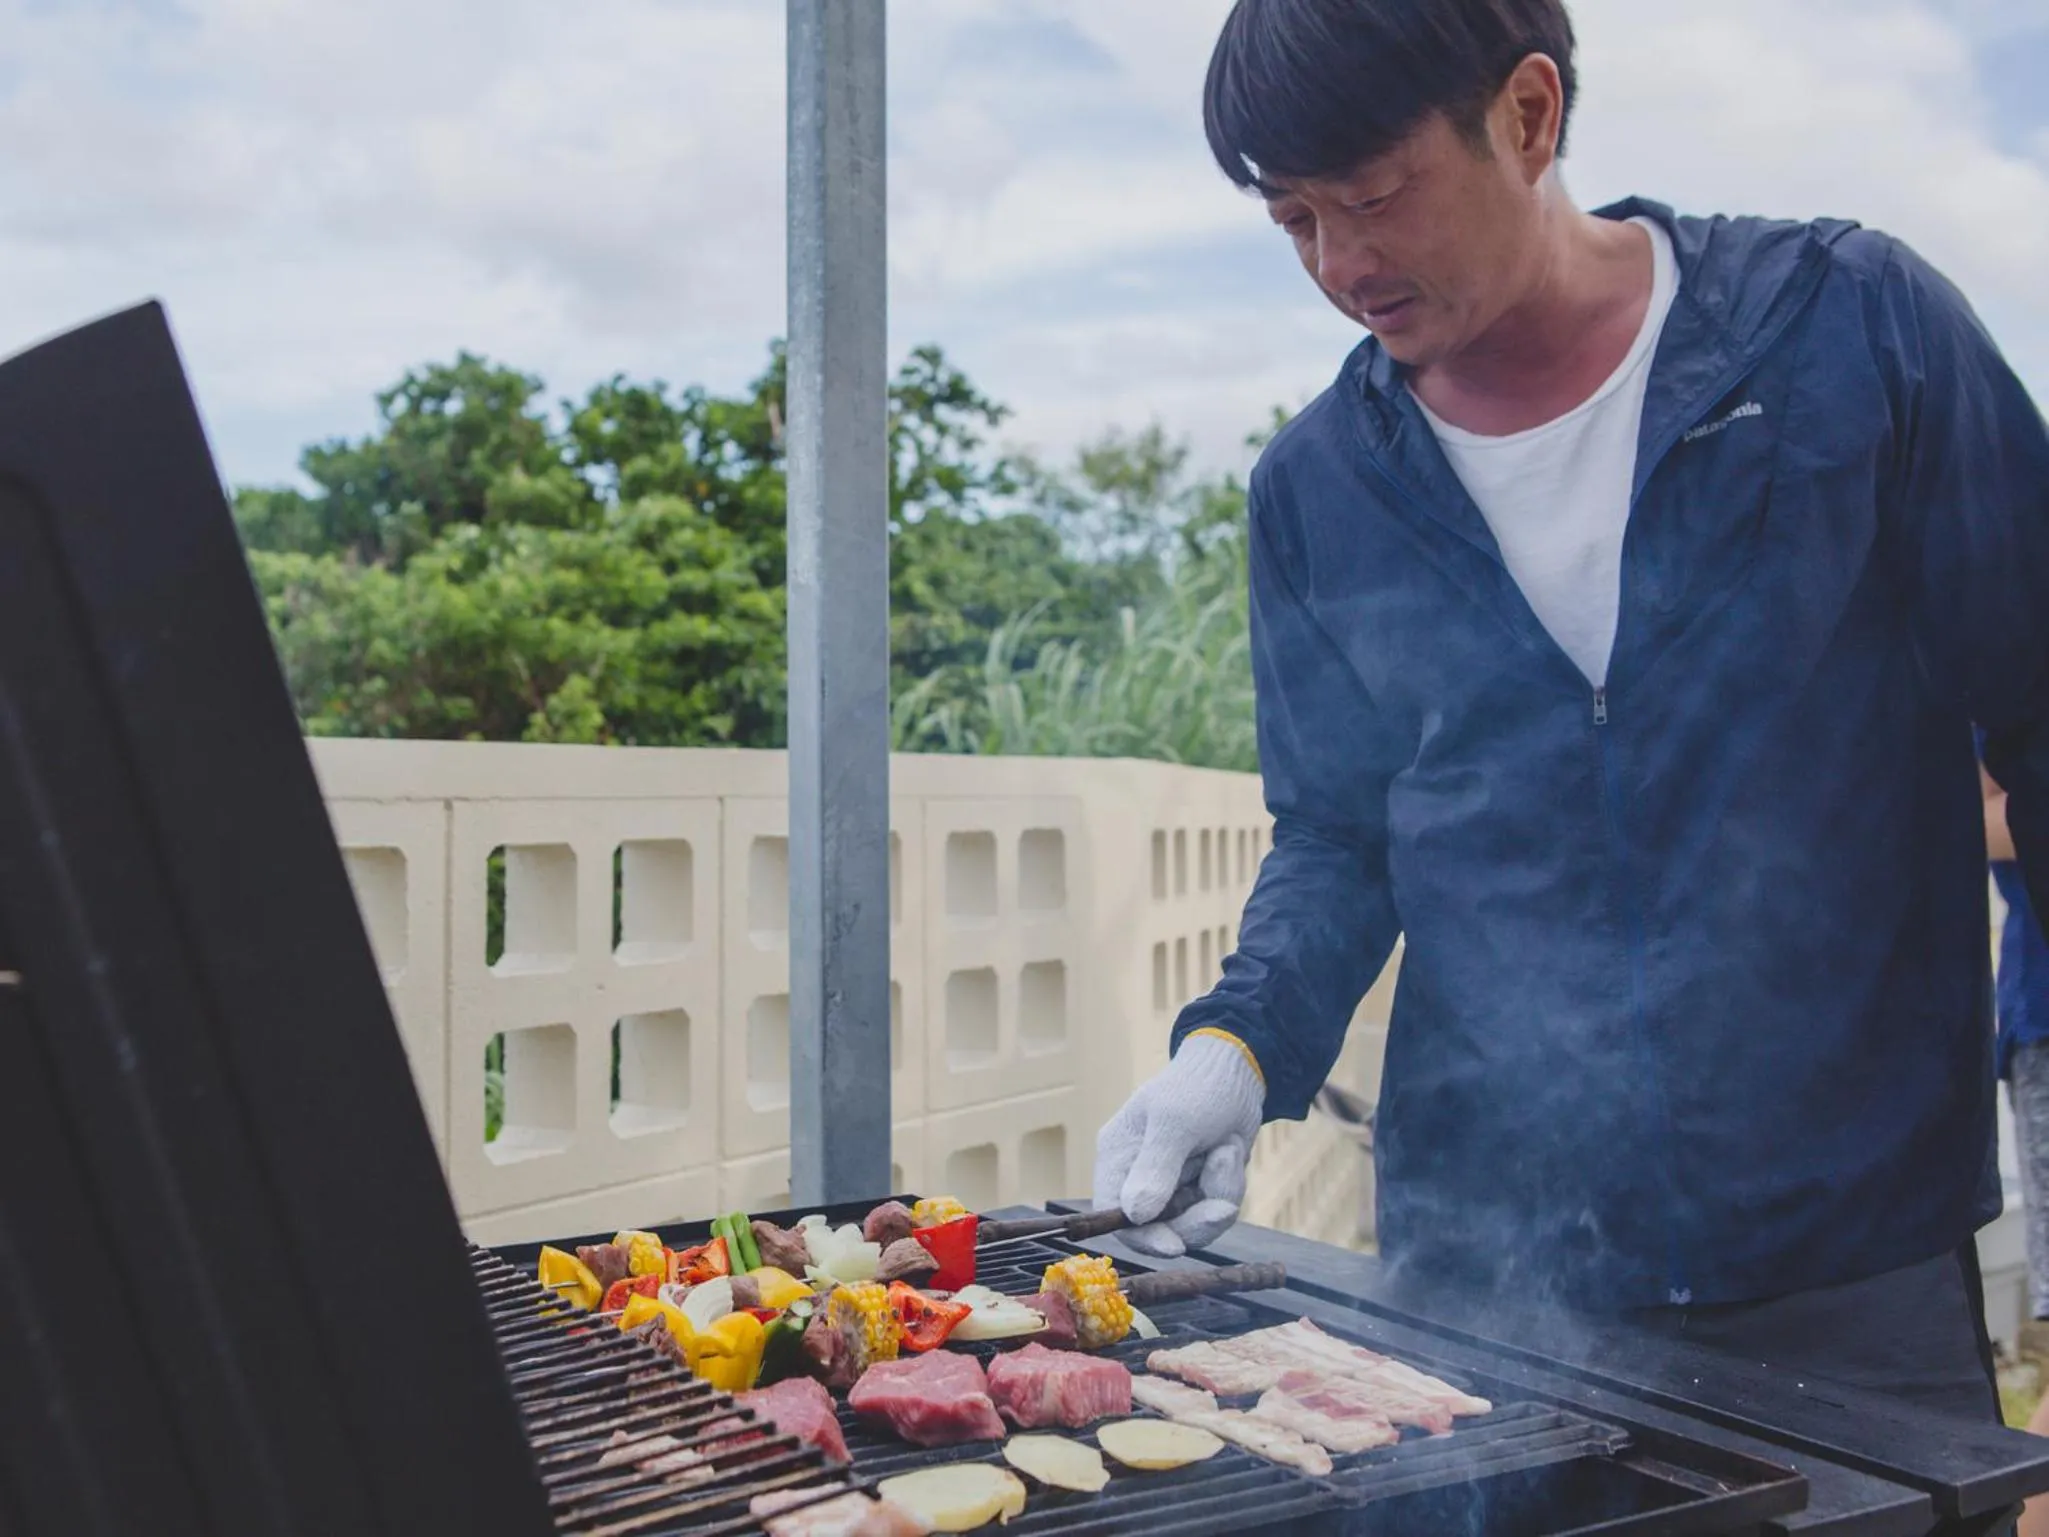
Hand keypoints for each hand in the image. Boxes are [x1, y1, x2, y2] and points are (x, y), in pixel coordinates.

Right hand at [1094, 1034, 1264, 1257]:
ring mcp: (1171, 1184)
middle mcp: (1139, 1175)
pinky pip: (1214, 1210)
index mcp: (1118, 1156)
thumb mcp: (1176, 1124)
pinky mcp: (1198, 1187)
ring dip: (1219, 1192)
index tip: (1174, 1245)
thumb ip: (1155, 1169)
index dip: (1140, 1236)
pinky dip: (1229, 1184)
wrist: (1240, 1071)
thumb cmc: (1198, 1087)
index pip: (1114, 1214)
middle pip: (1158, 1228)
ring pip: (1192, 1222)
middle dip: (1195, 1218)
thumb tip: (1134, 1215)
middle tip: (1223, 1207)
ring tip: (1227, 1150)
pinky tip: (1230, 1150)